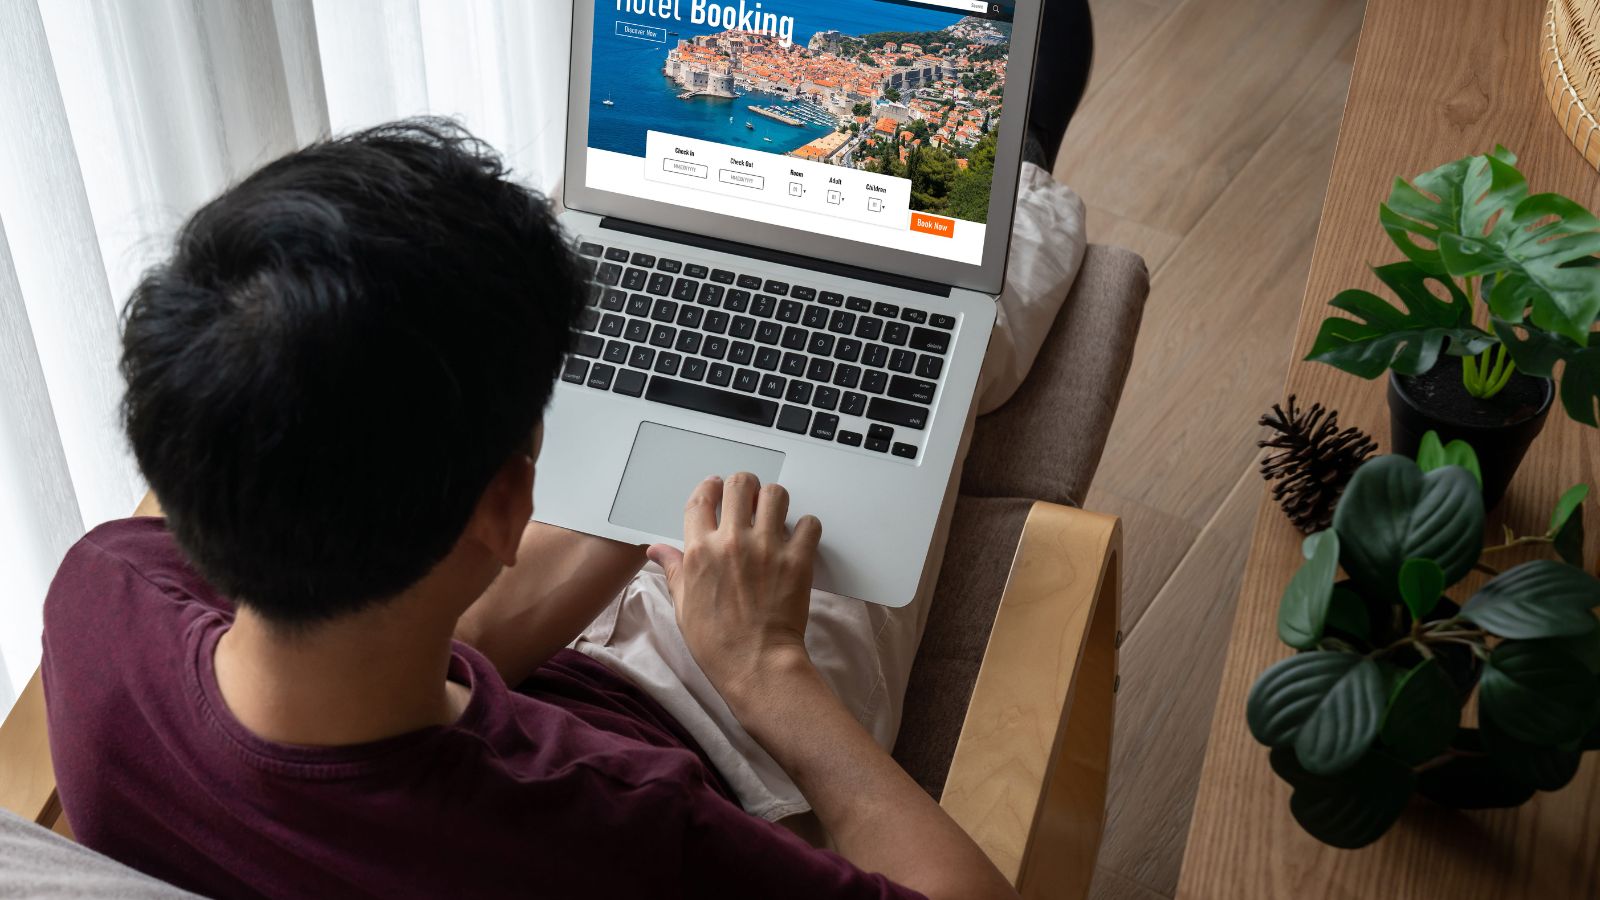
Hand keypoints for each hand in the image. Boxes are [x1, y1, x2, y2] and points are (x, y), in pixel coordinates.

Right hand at [647, 473, 822, 704]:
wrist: (755, 664)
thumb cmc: (717, 642)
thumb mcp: (684, 605)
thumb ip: (674, 569)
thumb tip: (656, 550)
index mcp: (699, 551)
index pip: (701, 500)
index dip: (709, 487)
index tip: (715, 486)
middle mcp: (732, 542)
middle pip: (740, 485)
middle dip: (745, 486)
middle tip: (749, 498)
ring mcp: (767, 548)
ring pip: (776, 495)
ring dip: (775, 501)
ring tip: (774, 514)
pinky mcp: (797, 560)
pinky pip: (809, 524)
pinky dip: (807, 527)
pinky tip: (799, 538)